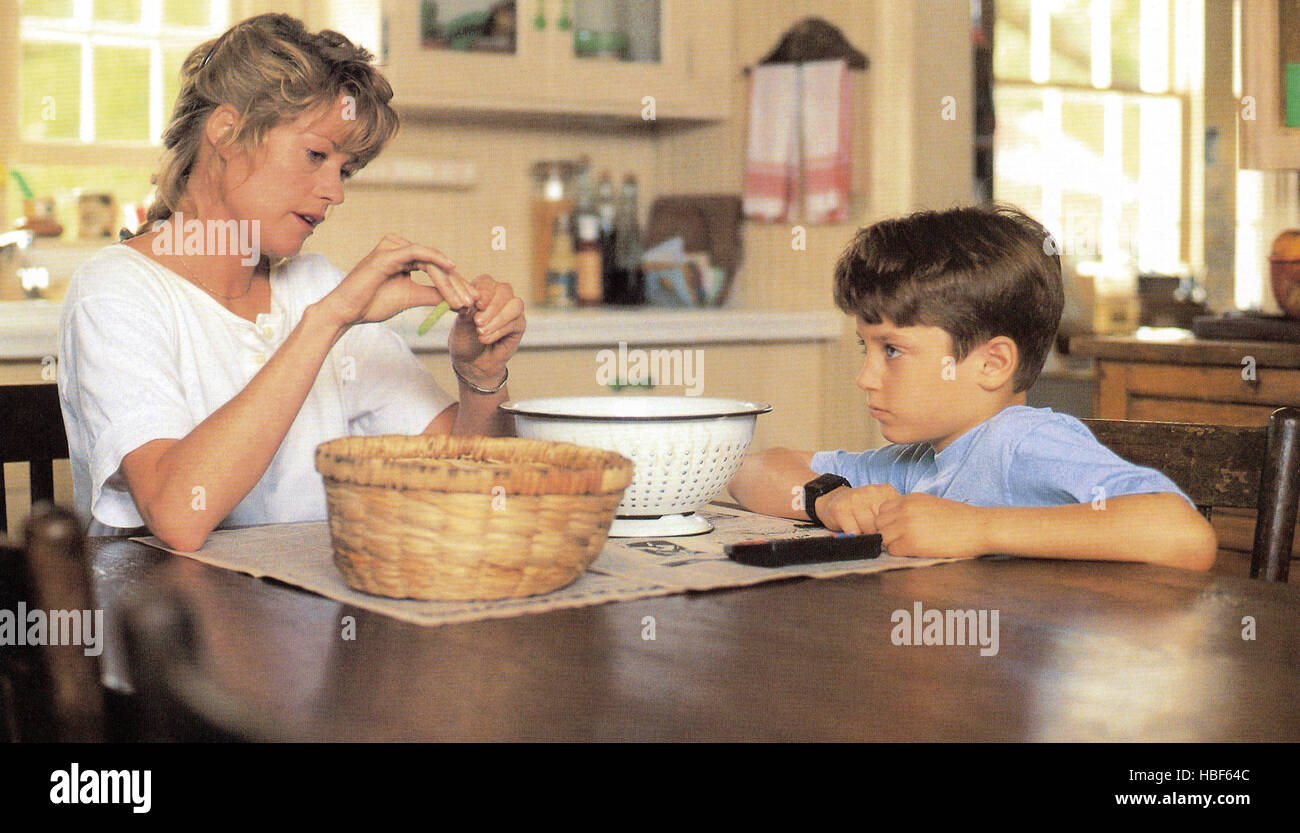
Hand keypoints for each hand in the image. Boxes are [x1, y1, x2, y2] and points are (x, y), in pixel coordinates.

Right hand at [319, 235, 478, 327]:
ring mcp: (392, 248)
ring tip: (463, 299)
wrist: (346, 312)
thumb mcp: (411, 297)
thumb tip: (459, 298)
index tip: (472, 301)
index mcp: (403, 256)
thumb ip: (433, 294)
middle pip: (437, 263)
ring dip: (450, 281)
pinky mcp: (387, 253)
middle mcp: (398, 247)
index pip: (436, 268)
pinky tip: (452, 268)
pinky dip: (437, 261)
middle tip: (473, 301)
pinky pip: (418, 253)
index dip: (456, 284)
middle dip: (457, 284)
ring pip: (431, 261)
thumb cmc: (373, 303)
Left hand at [448, 274, 525, 384]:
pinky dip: (499, 331)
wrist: (471, 363)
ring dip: (497, 318)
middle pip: (504, 290)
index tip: (477, 304)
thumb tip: (471, 301)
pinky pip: (515, 323)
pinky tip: (486, 339)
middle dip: (491, 307)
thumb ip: (466, 310)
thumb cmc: (464, 340)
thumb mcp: (460, 323)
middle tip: (477, 322)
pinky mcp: (519, 325)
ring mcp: (512, 311)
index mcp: (483, 292)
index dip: (484, 291)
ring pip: (515, 305)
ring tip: (481, 331)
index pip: (487, 281)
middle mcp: (500, 297)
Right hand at [816, 483, 899, 533]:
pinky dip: (853, 535)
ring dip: (865, 534)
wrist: (832, 498)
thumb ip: (894, 515)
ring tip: (860, 527)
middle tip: (870, 528)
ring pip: (869, 529)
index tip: (885, 528)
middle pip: (883, 524)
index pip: (897, 517)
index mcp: (886, 491)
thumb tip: (899, 535)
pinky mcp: (841, 510)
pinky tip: (851, 528)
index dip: (891, 528)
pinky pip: (854, 532)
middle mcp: (871, 492)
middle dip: (878, 532)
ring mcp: (855, 500)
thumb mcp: (881, 504)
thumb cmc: (861, 507)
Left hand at [873, 493, 988, 558]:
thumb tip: (898, 521)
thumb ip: (912, 509)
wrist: (979, 527)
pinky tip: (915, 552)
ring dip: (892, 544)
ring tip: (910, 546)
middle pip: (878, 523)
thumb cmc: (960, 519)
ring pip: (883, 537)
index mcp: (910, 499)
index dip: (888, 521)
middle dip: (887, 533)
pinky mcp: (911, 543)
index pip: (882, 509)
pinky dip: (900, 553)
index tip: (899, 529)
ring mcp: (906, 526)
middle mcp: (904, 509)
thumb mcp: (932, 504)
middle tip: (903, 540)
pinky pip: (892, 550)